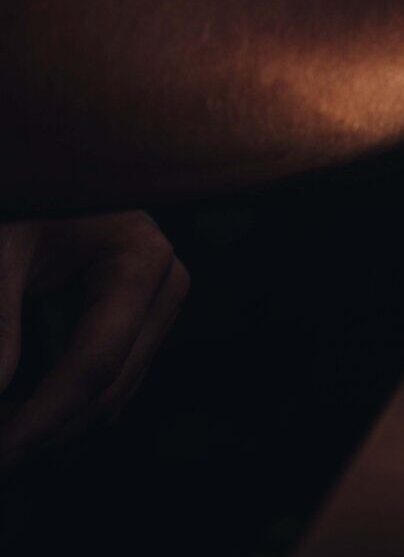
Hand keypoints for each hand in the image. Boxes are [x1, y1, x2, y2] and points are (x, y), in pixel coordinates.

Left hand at [0, 212, 188, 463]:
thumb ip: (0, 322)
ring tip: (6, 432)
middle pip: (111, 382)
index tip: (0, 452)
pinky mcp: (153, 310)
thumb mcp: (3, 251)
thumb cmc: (30, 198)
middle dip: (49, 428)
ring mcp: (167, 296)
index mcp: (138, 258)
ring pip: (118, 387)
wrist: (56, 169)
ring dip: (59, 422)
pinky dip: (73, 403)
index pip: (95, 361)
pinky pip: (118, 373)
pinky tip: (28, 412)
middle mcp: (167, 280)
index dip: (44, 417)